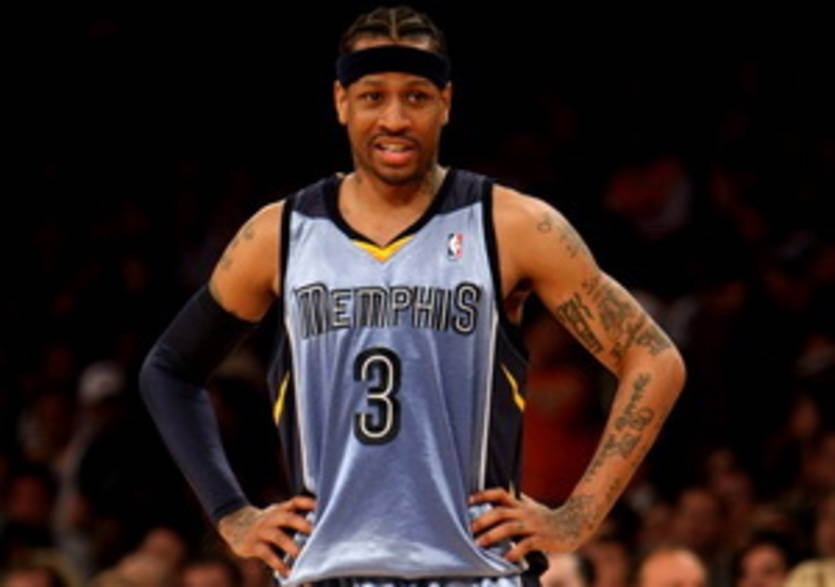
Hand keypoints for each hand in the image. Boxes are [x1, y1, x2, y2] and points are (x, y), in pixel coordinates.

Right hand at [217, 496, 315, 576]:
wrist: (235, 524)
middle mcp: (271, 518)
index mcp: (280, 510)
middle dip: (302, 524)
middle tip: (315, 532)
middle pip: (287, 517)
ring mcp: (261, 531)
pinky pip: (267, 554)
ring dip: (290, 545)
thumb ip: (294, 518)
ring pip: (277, 536)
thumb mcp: (278, 514)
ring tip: (301, 554)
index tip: (319, 506)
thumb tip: (321, 527)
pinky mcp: (253, 545)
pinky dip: (278, 563)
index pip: (294, 502)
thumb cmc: (266, 523)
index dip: (307, 503)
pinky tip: (288, 572)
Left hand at [469, 488, 594, 560]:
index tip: (469, 501)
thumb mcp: (531, 508)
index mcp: (520, 505)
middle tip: (469, 529)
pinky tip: (506, 559)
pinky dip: (515, 551)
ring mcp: (534, 525)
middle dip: (483, 520)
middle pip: (501, 512)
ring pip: (510, 527)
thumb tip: (499, 499)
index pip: (500, 494)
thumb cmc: (548, 518)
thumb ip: (516, 504)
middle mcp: (525, 513)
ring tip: (479, 544)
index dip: (484, 495)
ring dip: (493, 535)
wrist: (575, 524)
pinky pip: (527, 544)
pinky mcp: (543, 538)